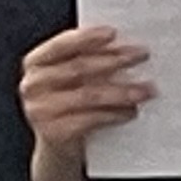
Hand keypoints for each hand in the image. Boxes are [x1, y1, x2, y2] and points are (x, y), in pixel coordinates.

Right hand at [19, 24, 148, 180]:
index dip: (86, 37)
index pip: (61, 45)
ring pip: (89, 95)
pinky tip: (132, 111)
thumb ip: (88, 58)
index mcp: (35, 63)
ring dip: (122, 90)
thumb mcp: (73, 78)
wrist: (59, 147)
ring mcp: (39, 110)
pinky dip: (115, 114)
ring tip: (147, 89)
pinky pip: (91, 119)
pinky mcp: (53, 133)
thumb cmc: (72, 103)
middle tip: (142, 54)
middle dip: (115, 60)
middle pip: (79, 68)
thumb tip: (126, 44)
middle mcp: (32, 85)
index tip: (113, 32)